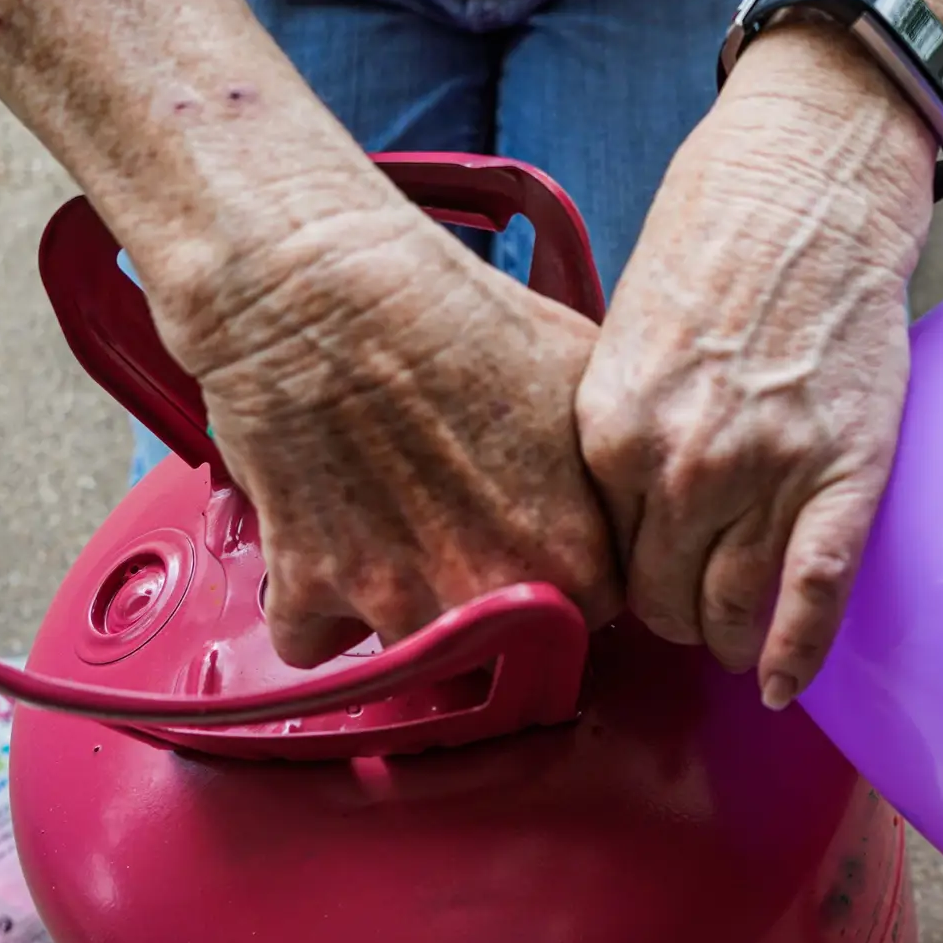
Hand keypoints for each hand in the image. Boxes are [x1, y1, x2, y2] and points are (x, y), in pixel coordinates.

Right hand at [147, 197, 621, 665]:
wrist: (323, 289)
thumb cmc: (458, 317)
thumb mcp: (586, 379)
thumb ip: (615, 469)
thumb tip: (634, 498)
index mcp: (573, 559)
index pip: (592, 618)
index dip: (567, 579)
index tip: (540, 546)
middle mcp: (489, 599)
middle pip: (504, 652)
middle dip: (490, 609)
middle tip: (466, 535)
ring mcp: (395, 603)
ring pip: (415, 654)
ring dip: (407, 609)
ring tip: (397, 526)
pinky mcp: (308, 591)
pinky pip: (318, 645)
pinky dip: (318, 606)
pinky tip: (332, 541)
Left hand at [578, 27, 936, 708]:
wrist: (806, 184)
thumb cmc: (711, 247)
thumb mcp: (622, 341)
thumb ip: (617, 435)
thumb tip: (611, 517)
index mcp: (609, 434)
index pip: (604, 564)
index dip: (625, 586)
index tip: (646, 590)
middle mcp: (679, 466)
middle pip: (665, 603)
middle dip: (680, 619)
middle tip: (699, 613)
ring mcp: (765, 474)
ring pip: (734, 610)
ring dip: (735, 639)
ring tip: (745, 642)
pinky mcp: (844, 473)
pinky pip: (816, 592)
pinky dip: (800, 652)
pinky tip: (786, 689)